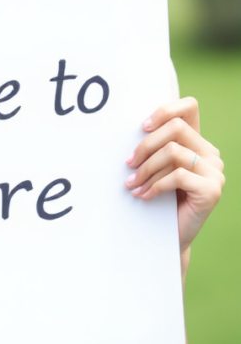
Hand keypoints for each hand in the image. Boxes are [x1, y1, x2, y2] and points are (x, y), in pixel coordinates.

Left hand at [124, 97, 224, 255]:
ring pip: (173, 152)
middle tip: (129, 164)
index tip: (143, 127)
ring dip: (146, 169)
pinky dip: (155, 185)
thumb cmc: (161, 198)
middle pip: (176, 129)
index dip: (165, 110)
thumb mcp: (158, 166)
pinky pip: (178, 176)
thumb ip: (156, 145)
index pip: (189, 107)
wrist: (171, 236)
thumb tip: (135, 126)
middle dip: (146, 145)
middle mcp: (211, 153)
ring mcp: (215, 172)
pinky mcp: (212, 190)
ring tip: (132, 184)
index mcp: (198, 142)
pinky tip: (145, 195)